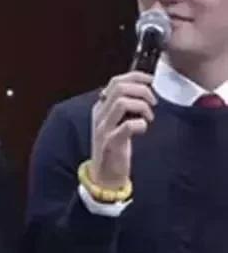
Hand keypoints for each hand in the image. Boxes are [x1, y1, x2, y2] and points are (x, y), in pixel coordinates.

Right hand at [91, 71, 156, 188]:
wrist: (104, 175)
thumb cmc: (114, 147)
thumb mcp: (115, 123)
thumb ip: (121, 107)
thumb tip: (141, 89)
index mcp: (100, 107)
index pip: (115, 81)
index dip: (136, 77)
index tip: (151, 81)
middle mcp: (100, 114)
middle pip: (119, 88)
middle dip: (142, 90)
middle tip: (153, 102)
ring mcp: (104, 128)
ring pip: (122, 103)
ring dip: (142, 106)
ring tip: (149, 116)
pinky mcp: (111, 142)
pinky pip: (127, 126)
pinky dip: (140, 124)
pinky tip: (143, 129)